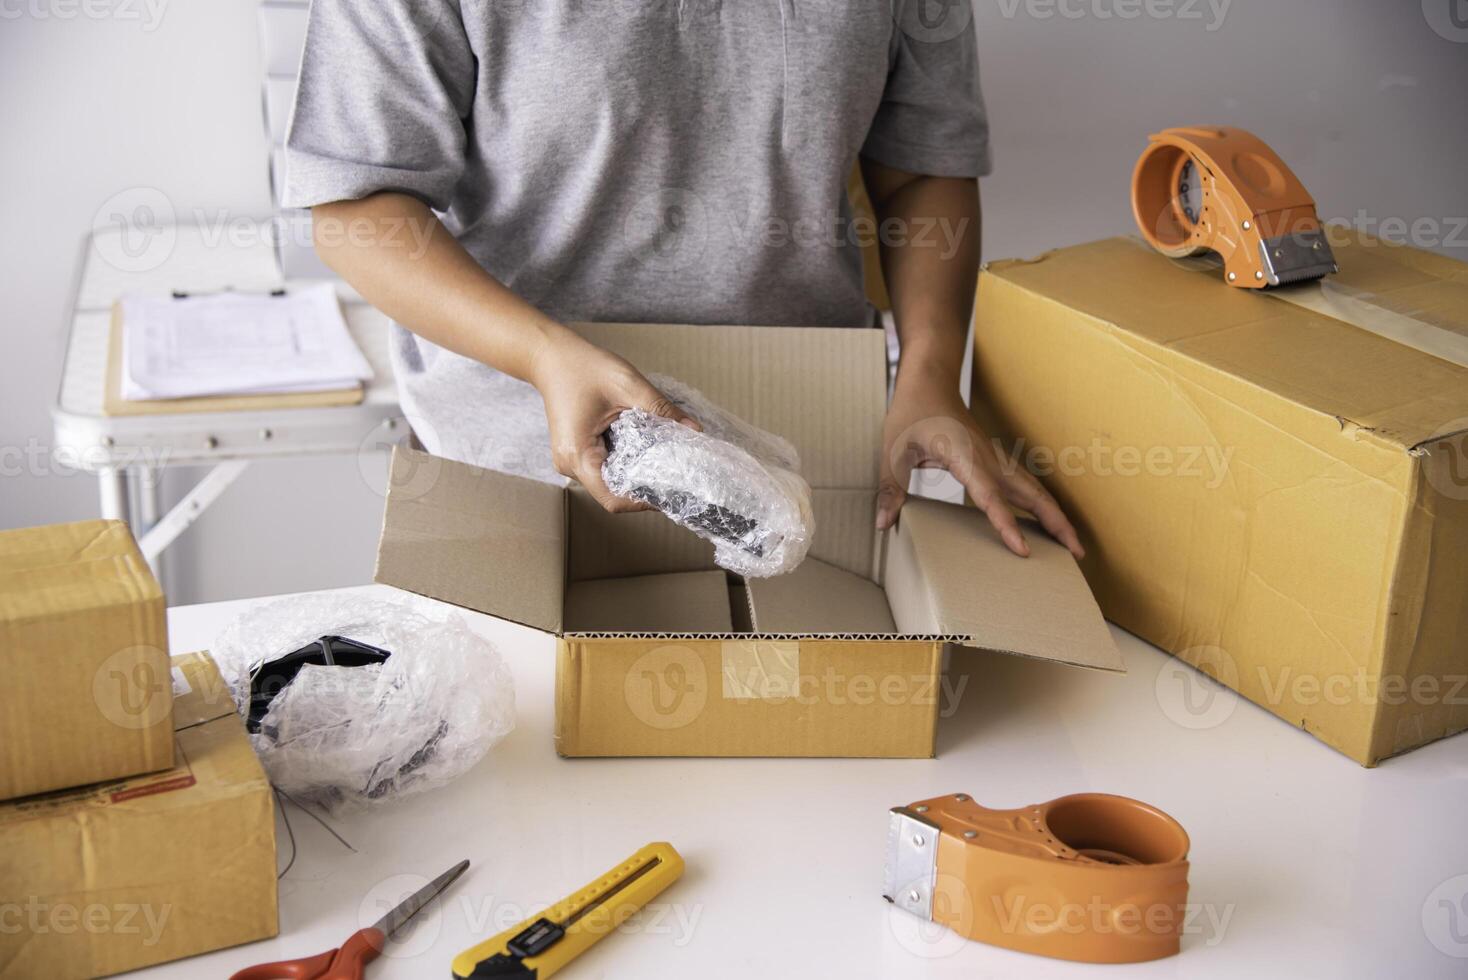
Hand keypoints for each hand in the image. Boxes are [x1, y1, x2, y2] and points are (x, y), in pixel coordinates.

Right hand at [530, 331, 699, 511]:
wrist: (551, 356)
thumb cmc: (582, 366)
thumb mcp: (628, 385)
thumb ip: (661, 409)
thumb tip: (694, 429)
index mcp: (578, 455)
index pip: (613, 498)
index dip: (643, 501)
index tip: (669, 490)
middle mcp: (570, 464)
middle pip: (613, 491)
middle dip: (644, 485)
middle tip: (673, 471)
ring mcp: (571, 460)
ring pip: (609, 480)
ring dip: (635, 471)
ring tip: (660, 456)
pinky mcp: (576, 452)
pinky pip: (604, 466)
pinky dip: (625, 460)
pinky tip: (642, 446)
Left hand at [877, 364, 1083, 559]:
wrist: (930, 380)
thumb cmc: (912, 412)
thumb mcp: (892, 450)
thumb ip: (890, 488)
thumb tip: (883, 525)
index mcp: (963, 454)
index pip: (989, 495)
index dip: (1006, 523)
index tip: (1022, 549)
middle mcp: (987, 457)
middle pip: (1029, 493)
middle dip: (1055, 523)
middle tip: (1076, 554)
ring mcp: (995, 457)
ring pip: (1033, 489)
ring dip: (1054, 515)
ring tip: (1073, 546)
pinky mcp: (995, 460)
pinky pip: (1023, 485)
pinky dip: (1041, 505)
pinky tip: (1048, 523)